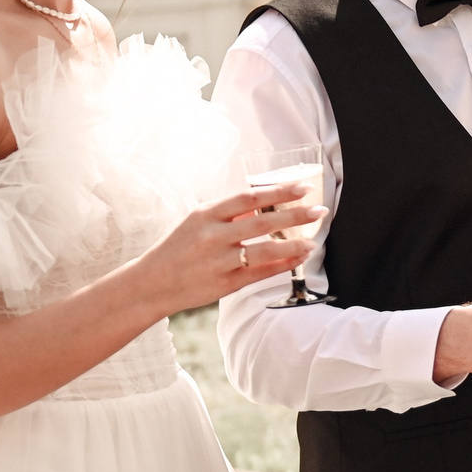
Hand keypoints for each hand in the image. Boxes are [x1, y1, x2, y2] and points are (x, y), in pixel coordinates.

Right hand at [135, 184, 318, 316]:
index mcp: (206, 214)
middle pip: (262, 222)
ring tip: (312, 241)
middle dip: (295, 215)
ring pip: (264, 250)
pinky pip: (260, 273)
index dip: (278, 191)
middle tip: (319, 210)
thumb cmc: (178, 248)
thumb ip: (229, 214)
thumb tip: (263, 202)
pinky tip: (297, 259)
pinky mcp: (225, 283)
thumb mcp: (197, 222)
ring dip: (293, 245)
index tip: (302, 187)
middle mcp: (213, 236)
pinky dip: (281, 265)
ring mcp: (219, 261)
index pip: (249, 197)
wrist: (152, 282)